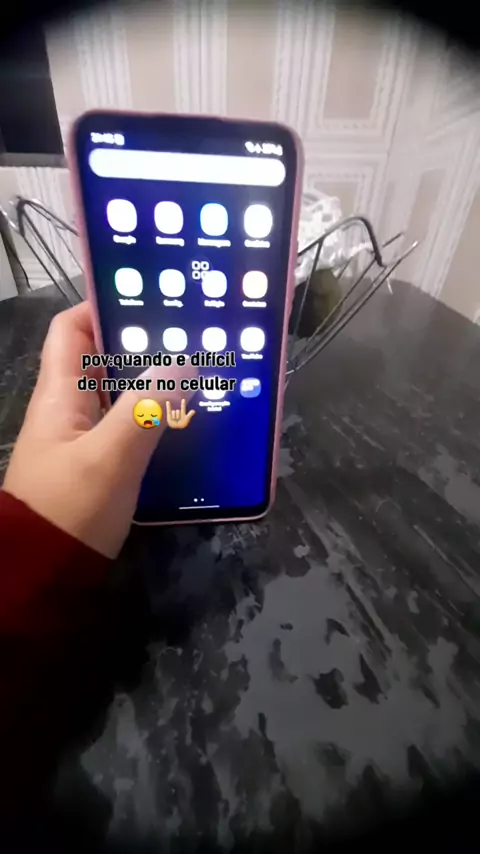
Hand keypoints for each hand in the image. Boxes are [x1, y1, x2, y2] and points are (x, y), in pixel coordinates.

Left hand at [3, 302, 194, 557]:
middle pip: (103, 359)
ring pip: (121, 395)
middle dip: (144, 346)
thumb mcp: (110, 456)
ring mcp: (84, 439)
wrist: (44, 578)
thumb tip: (183, 361)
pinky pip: (130, 428)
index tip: (152, 299)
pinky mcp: (99, 466)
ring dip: (156, 384)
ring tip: (202, 373)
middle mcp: (69, 409)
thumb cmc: (70, 509)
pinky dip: (157, 419)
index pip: (71, 329)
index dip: (104, 306)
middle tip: (194, 337)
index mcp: (60, 394)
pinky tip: (190, 421)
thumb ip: (146, 408)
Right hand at [165, 398, 195, 429]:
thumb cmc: (182, 424)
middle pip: (177, 411)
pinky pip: (168, 410)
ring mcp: (174, 413)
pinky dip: (168, 406)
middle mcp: (178, 412)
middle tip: (178, 420)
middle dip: (178, 416)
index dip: (183, 404)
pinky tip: (167, 402)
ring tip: (175, 420)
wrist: (176, 427)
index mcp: (182, 413)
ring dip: (174, 417)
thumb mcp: (186, 419)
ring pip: (173, 412)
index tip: (183, 399)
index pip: (183, 408)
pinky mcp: (169, 415)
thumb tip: (194, 410)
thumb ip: (190, 414)